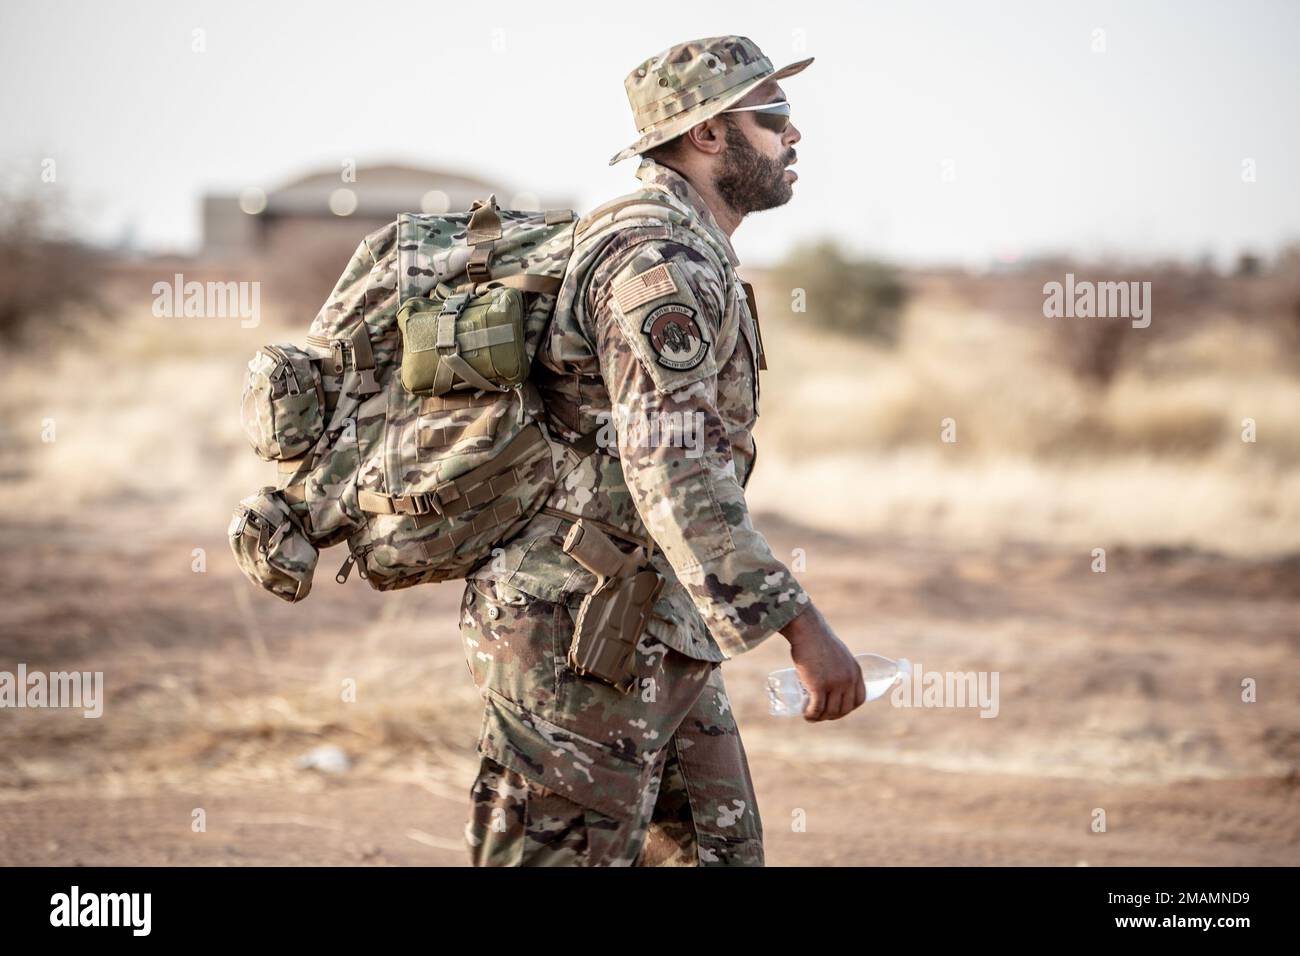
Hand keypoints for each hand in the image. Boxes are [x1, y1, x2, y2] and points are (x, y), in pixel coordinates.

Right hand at [780, 603, 864, 720]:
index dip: (848, 708)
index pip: (859, 699)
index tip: (837, 709)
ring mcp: (834, 683)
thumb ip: (839, 665)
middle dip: (832, 715)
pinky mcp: (819, 685)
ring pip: (830, 711)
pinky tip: (806, 714)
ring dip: (820, 717)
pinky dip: (811, 715)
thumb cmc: (818, 639)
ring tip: (810, 714)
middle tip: (820, 713)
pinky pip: (817, 708)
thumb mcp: (837, 654)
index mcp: (855, 671)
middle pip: (844, 709)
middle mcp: (848, 679)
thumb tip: (831, 674)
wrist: (808, 631)